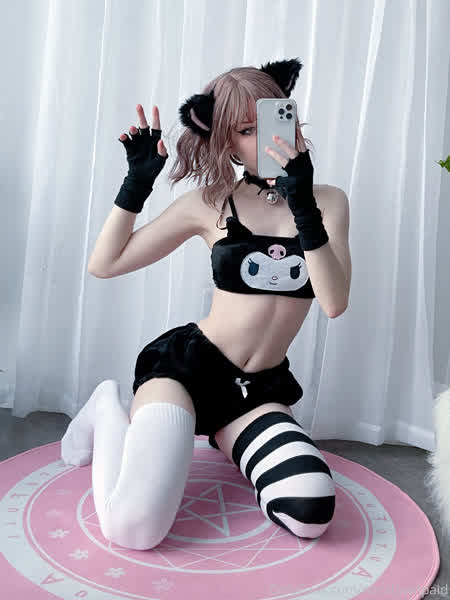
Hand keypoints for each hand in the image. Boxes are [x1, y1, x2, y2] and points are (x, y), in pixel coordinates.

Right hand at [114, 105, 168, 212]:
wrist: (142, 178)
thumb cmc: (154, 169)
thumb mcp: (160, 161)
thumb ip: (162, 151)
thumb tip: (161, 141)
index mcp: (154, 140)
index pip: (156, 126)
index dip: (155, 117)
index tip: (154, 107)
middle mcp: (145, 139)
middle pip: (143, 125)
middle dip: (141, 115)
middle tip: (138, 106)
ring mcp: (137, 143)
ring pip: (134, 133)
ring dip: (133, 129)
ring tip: (132, 129)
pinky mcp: (130, 149)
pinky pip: (126, 142)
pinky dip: (124, 138)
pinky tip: (123, 137)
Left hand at [264, 132, 328, 251]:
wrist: (305, 207)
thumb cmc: (300, 191)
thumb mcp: (299, 174)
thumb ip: (292, 165)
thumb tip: (283, 154)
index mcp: (307, 164)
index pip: (302, 145)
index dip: (297, 134)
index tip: (292, 124)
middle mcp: (305, 168)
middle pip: (295, 151)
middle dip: (284, 142)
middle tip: (274, 135)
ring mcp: (300, 176)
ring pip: (287, 163)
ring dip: (276, 155)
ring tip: (266, 150)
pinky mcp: (294, 185)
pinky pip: (281, 179)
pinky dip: (274, 179)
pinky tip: (268, 178)